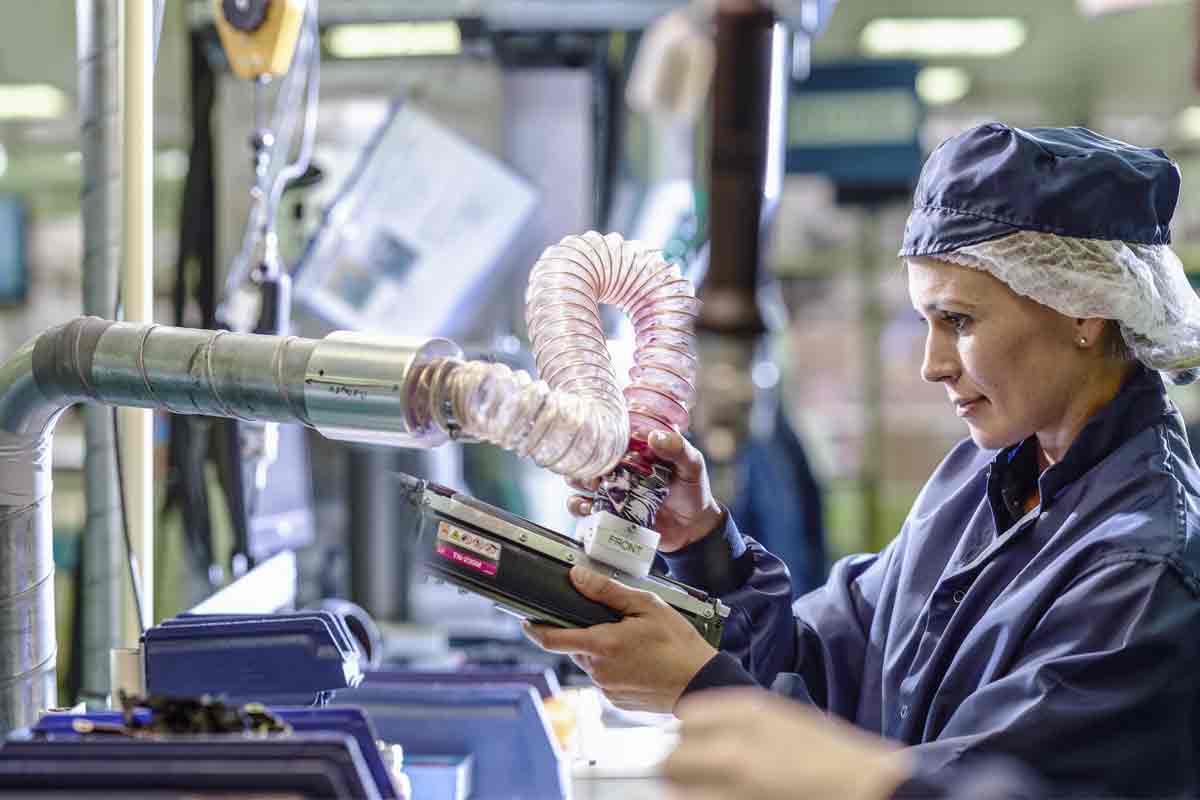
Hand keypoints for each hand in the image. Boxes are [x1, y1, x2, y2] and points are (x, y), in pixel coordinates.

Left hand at [522, 565, 716, 711]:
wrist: (701, 684)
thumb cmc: (678, 645)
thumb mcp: (646, 606)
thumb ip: (607, 591)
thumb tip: (578, 577)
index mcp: (601, 645)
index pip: (553, 639)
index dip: (534, 629)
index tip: (526, 620)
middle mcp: (598, 670)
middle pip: (576, 646)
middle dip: (586, 632)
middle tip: (614, 622)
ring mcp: (607, 688)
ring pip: (591, 662)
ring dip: (602, 650)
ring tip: (634, 641)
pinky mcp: (617, 700)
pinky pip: (606, 677)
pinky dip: (615, 666)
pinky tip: (638, 659)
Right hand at [566, 430, 723, 551]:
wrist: (693, 528)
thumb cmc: (693, 490)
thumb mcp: (692, 464)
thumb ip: (678, 449)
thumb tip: (654, 436)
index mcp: (636, 450)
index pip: (611, 436)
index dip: (600, 437)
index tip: (600, 442)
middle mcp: (619, 467)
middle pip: (589, 458)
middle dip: (584, 461)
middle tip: (596, 471)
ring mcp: (612, 489)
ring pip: (580, 480)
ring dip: (577, 481)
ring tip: (592, 487)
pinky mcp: (609, 512)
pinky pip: (584, 508)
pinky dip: (578, 507)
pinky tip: (588, 507)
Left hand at [662, 689, 912, 799]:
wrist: (873, 791)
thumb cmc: (836, 760)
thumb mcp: (785, 721)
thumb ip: (740, 723)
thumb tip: (699, 734)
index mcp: (748, 712)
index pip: (688, 719)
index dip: (690, 737)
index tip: (695, 749)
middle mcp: (733, 746)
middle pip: (673, 758)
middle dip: (681, 770)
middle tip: (697, 780)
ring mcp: (733, 786)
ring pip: (679, 792)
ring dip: (688, 792)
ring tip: (711, 793)